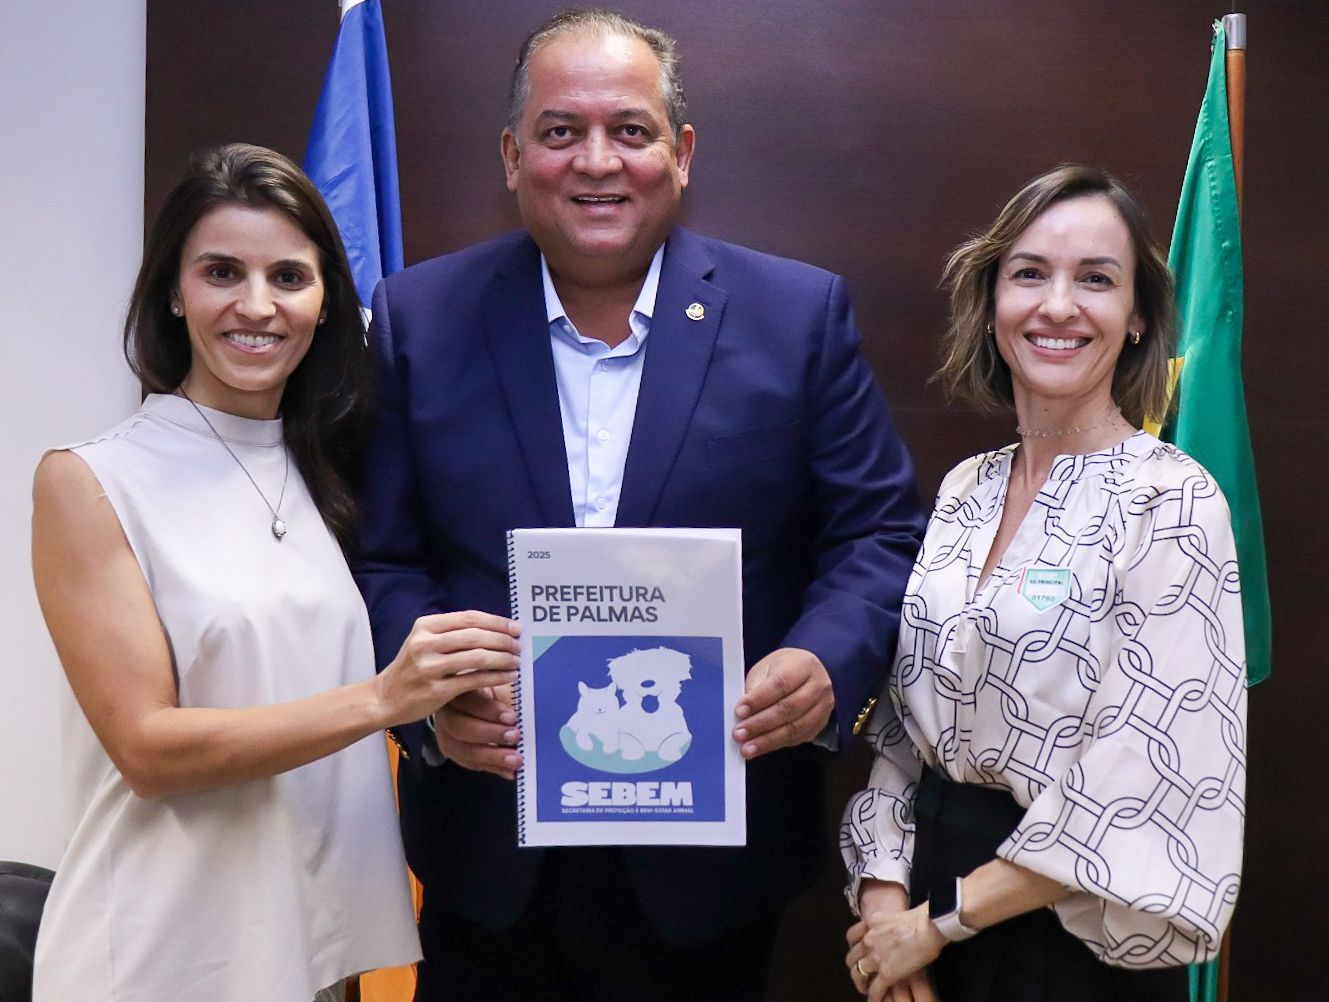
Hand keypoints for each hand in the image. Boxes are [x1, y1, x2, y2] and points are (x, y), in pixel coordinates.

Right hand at [375, 610, 518, 729]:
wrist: (384, 697)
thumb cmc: (411, 668)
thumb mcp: (424, 642)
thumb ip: (453, 633)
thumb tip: (494, 628)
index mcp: (425, 626)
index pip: (469, 618)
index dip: (497, 621)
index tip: (516, 627)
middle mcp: (425, 643)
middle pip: (475, 636)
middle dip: (503, 640)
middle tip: (519, 645)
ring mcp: (429, 667)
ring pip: (477, 657)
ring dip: (502, 659)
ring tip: (516, 661)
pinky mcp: (436, 690)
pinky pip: (473, 680)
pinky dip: (495, 677)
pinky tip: (507, 677)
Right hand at [432, 684, 522, 780]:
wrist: (488, 702)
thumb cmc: (496, 690)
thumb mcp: (503, 685)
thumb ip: (510, 693)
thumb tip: (524, 707)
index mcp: (459, 688)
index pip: (467, 699)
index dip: (489, 710)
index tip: (511, 716)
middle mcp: (446, 711)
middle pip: (459, 726)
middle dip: (490, 734)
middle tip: (515, 736)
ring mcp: (446, 733)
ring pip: (463, 749)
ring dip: (492, 756)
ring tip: (515, 759)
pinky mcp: (453, 750)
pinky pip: (470, 763)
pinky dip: (492, 767)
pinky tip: (509, 771)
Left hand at [732, 647, 833, 758]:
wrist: (809, 674)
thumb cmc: (784, 670)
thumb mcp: (766, 669)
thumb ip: (755, 688)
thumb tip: (741, 714)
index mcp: (803, 665)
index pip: (780, 684)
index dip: (758, 700)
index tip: (739, 711)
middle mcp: (818, 686)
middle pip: (788, 708)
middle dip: (760, 724)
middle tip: (739, 734)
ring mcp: (823, 706)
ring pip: (795, 728)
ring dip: (768, 740)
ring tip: (747, 748)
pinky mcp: (820, 724)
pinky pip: (798, 738)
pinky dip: (777, 744)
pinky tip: (761, 747)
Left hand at [847, 902, 944, 1001]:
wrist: (928, 927)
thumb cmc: (920, 918)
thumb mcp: (894, 915)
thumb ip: (886, 924)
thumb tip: (892, 929)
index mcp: (870, 924)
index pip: (851, 937)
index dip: (854, 947)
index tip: (859, 952)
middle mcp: (868, 941)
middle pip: (852, 957)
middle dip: (856, 965)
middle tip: (863, 971)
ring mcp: (876, 958)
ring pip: (858, 974)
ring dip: (861, 982)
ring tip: (865, 988)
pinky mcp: (886, 974)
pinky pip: (874, 990)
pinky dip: (874, 997)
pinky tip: (875, 1000)